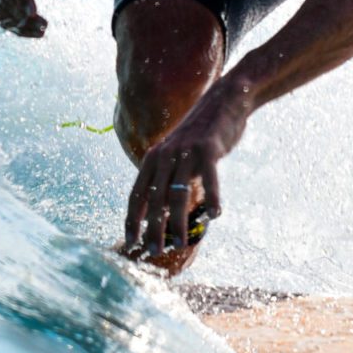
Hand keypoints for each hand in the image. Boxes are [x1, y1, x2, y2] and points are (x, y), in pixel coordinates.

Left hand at [122, 89, 248, 258]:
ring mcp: (186, 152)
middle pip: (154, 199)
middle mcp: (164, 155)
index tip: (130, 242)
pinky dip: (212, 197)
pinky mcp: (208, 149)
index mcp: (152, 158)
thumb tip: (163, 212)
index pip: (136, 195)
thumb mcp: (176, 155)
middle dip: (152, 228)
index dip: (132, 220)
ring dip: (178, 222)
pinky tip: (215, 215)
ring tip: (180, 243)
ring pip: (178, 194)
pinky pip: (209, 178)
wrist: (222, 102)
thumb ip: (168, 179)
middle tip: (154, 251)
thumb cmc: (199, 136)